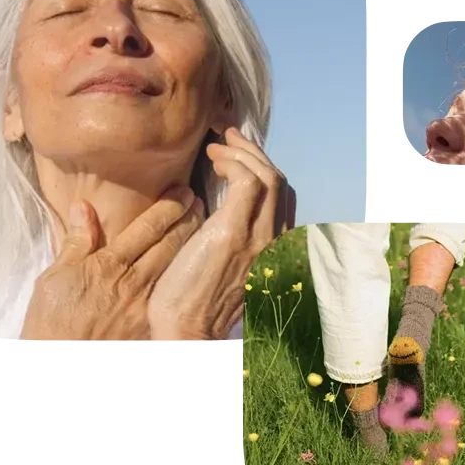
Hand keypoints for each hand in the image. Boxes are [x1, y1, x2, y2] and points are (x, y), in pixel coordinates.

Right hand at [19, 185, 205, 341]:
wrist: (58, 360)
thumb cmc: (51, 320)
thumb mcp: (54, 277)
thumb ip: (75, 242)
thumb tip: (82, 207)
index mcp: (110, 266)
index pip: (147, 229)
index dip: (168, 207)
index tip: (182, 191)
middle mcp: (133, 283)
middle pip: (168, 245)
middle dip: (187, 219)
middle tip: (198, 199)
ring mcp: (144, 306)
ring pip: (174, 267)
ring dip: (189, 243)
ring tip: (200, 223)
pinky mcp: (147, 325)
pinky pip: (169, 293)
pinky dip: (182, 275)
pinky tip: (189, 265)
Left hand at [147, 127, 295, 340]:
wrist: (186, 328)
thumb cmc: (193, 297)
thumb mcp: (218, 259)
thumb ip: (225, 232)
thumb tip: (209, 203)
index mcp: (269, 246)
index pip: (278, 194)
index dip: (258, 165)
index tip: (232, 152)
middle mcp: (271, 240)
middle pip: (277, 180)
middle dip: (252, 151)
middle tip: (226, 136)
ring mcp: (257, 237)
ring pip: (268, 176)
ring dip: (241, 153)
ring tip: (216, 146)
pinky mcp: (234, 233)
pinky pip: (248, 183)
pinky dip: (233, 163)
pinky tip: (213, 162)